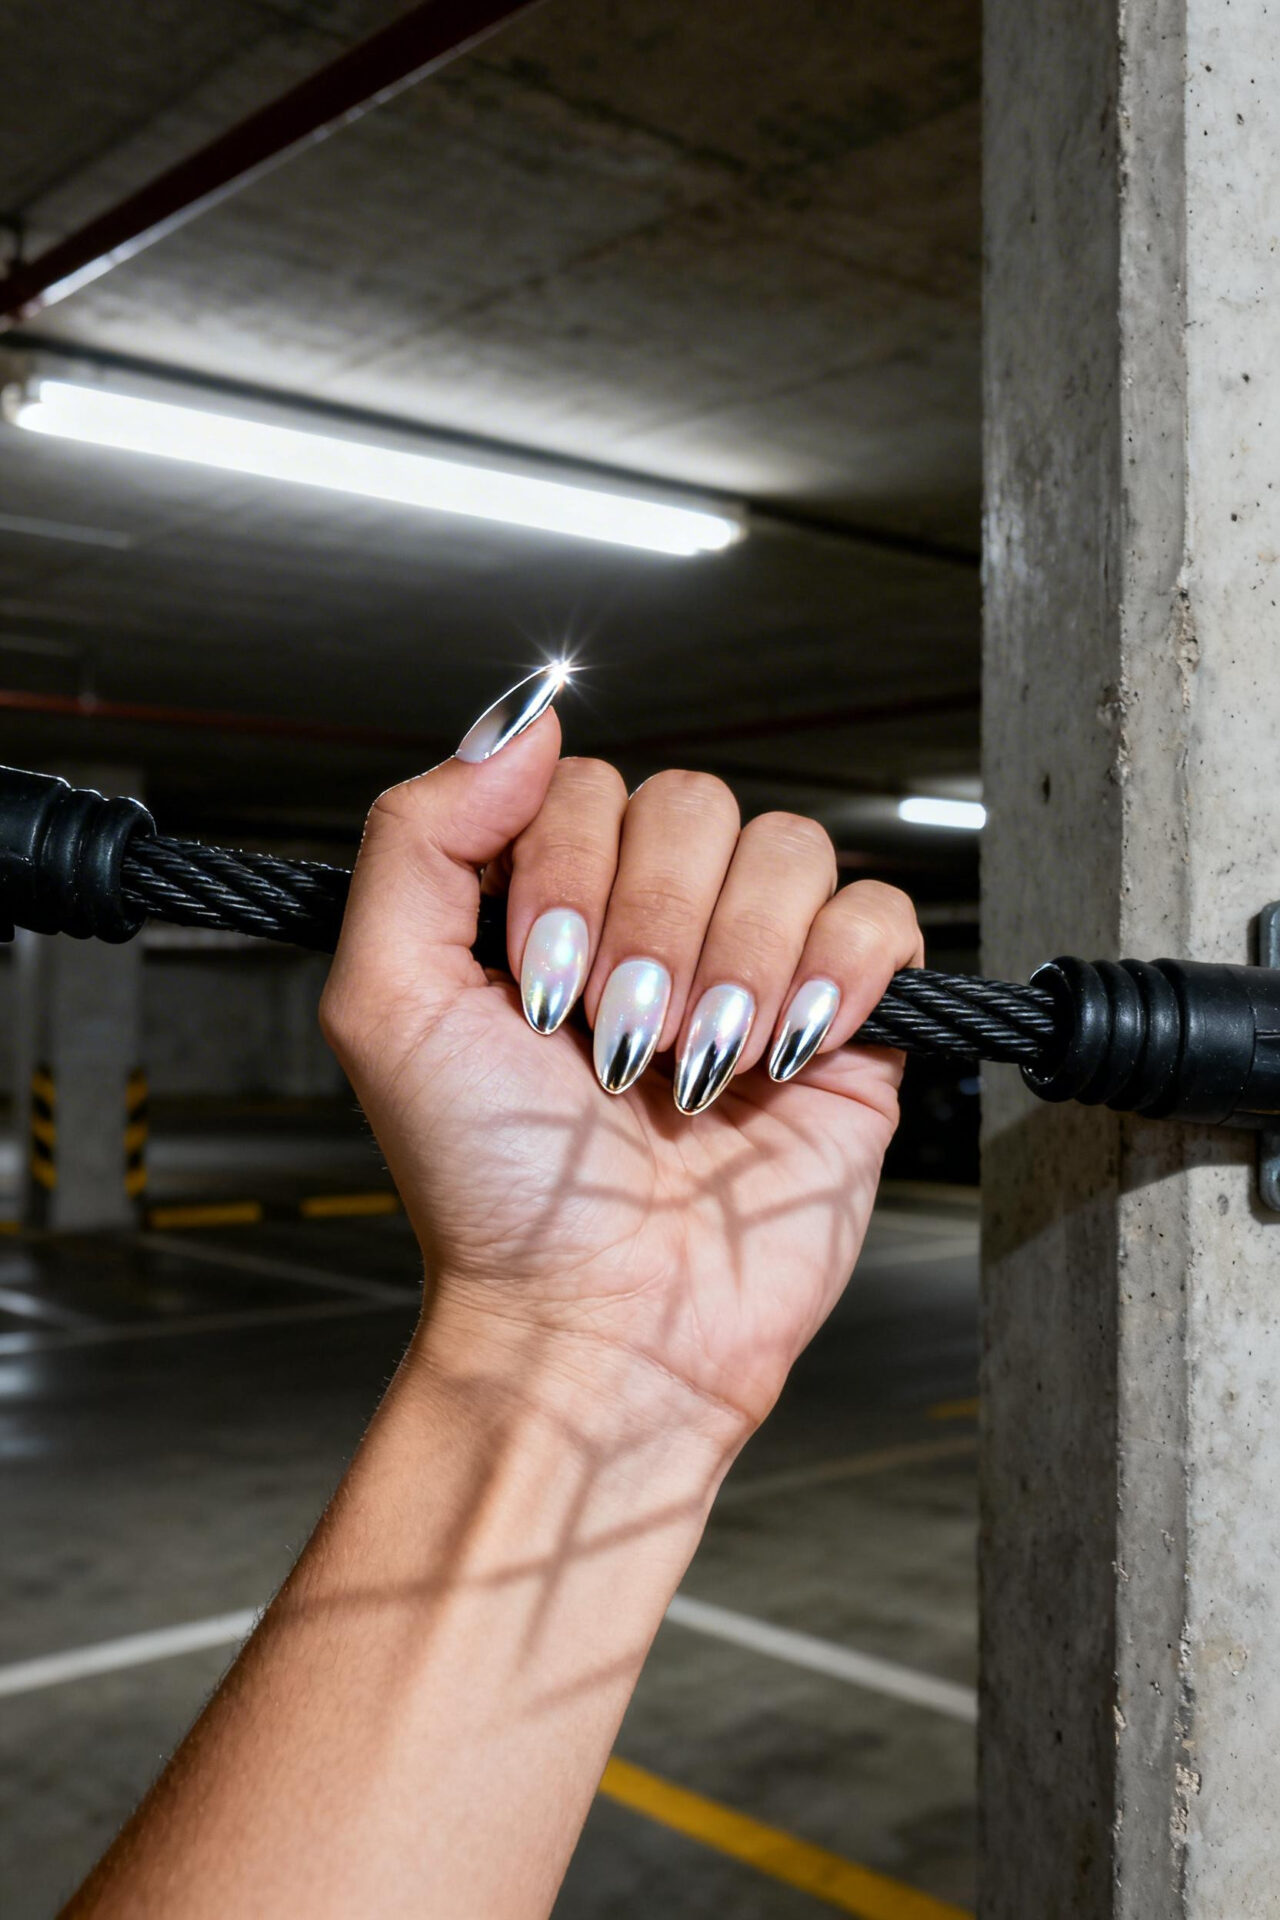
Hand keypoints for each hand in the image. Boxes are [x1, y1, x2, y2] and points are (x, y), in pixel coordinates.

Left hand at [321, 678, 921, 1449]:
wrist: (599, 1321)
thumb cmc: (491, 1189)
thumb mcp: (388, 1002)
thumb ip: (417, 837)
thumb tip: (526, 721)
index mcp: (551, 905)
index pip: (588, 786)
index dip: (567, 874)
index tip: (538, 993)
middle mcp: (654, 922)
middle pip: (696, 802)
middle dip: (654, 925)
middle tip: (620, 1039)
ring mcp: (755, 966)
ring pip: (789, 847)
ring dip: (737, 959)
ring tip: (699, 1065)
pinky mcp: (846, 1024)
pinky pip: (881, 915)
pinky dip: (839, 972)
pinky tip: (784, 1050)